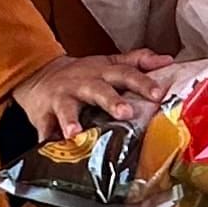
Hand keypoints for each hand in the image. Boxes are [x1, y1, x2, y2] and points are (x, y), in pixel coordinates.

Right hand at [7, 49, 177, 143]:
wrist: (39, 74)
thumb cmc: (83, 74)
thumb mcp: (109, 63)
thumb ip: (138, 61)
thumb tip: (168, 60)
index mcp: (103, 72)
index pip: (126, 74)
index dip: (143, 83)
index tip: (158, 93)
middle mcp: (84, 83)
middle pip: (99, 90)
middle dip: (111, 101)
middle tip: (126, 112)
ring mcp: (62, 97)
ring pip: (67, 107)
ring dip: (71, 120)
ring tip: (75, 133)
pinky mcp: (44, 112)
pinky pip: (44, 126)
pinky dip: (46, 136)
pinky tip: (47, 145)